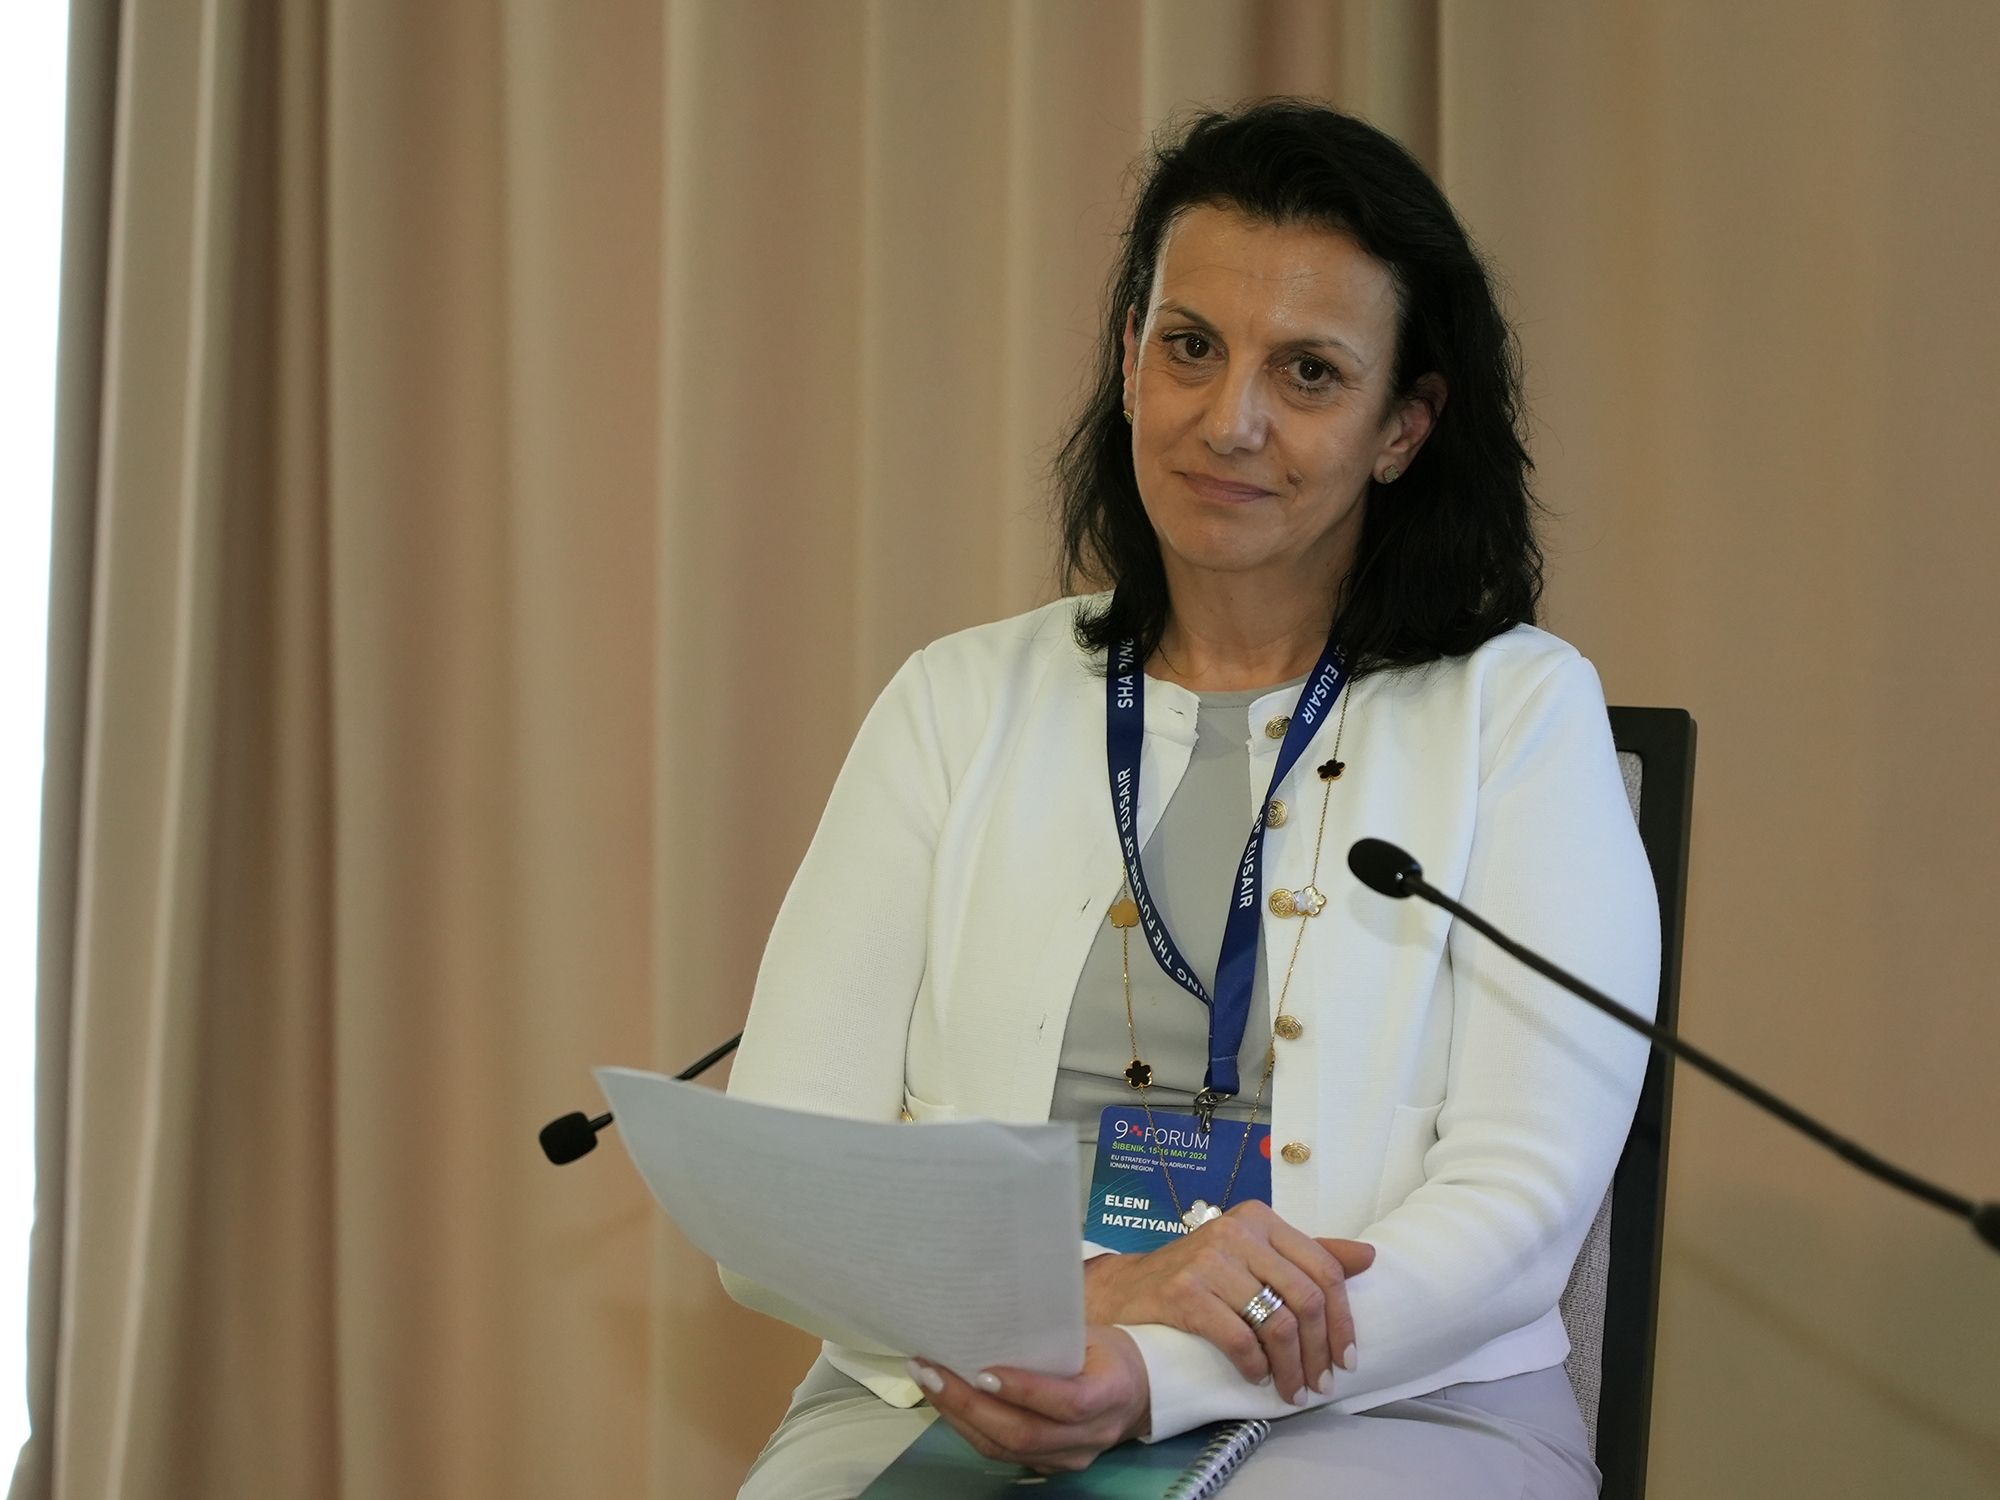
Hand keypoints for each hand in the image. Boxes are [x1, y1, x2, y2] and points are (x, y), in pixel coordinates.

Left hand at [906, 1327, 1150, 1473]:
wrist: (1137, 1391)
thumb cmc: (1107, 1352)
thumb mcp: (1090, 1335)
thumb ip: (1051, 1337)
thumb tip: (990, 1316)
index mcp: (1109, 1393)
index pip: (1067, 1403)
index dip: (1025, 1391)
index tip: (983, 1370)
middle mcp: (1092, 1435)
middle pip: (1025, 1434)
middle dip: (971, 1404)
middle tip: (932, 1372)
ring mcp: (1070, 1457)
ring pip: (1006, 1449)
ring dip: (959, 1417)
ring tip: (928, 1382)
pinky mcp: (1050, 1464)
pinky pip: (1002, 1453)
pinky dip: (969, 1428)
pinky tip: (946, 1402)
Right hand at [1082, 1201, 1374, 1403]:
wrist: (1126, 1290)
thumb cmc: (1198, 1275)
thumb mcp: (1254, 1255)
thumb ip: (1306, 1255)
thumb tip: (1368, 1257)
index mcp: (1261, 1218)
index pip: (1323, 1268)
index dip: (1343, 1319)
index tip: (1347, 1358)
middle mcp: (1238, 1230)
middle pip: (1304, 1298)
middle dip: (1320, 1351)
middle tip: (1320, 1384)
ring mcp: (1209, 1259)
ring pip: (1276, 1322)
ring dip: (1291, 1368)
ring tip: (1293, 1391)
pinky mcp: (1184, 1291)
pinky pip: (1239, 1337)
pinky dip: (1255, 1365)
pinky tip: (1258, 1377)